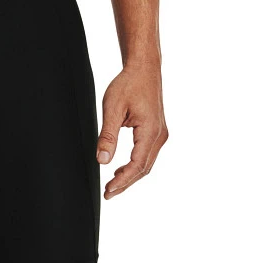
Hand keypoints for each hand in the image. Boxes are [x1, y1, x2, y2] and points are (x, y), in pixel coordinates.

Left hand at [96, 65, 168, 198]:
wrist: (144, 68)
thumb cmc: (128, 84)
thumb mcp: (112, 109)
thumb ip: (107, 136)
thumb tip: (102, 160)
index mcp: (150, 130)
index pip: (137, 164)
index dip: (122, 180)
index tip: (108, 190)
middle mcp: (159, 135)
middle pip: (143, 169)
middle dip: (125, 184)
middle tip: (107, 194)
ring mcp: (160, 134)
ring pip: (146, 164)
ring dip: (130, 177)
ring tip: (112, 187)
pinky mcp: (156, 132)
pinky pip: (147, 156)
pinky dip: (134, 167)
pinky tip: (120, 171)